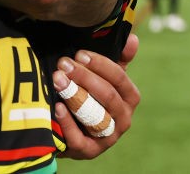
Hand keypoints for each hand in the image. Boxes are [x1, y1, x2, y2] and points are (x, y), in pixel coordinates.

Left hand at [54, 33, 140, 159]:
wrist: (69, 127)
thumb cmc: (90, 94)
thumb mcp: (103, 75)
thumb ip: (118, 58)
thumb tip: (132, 37)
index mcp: (129, 98)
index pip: (120, 78)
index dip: (100, 64)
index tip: (80, 53)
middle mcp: (123, 119)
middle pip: (107, 95)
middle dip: (84, 77)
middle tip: (63, 64)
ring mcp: (108, 137)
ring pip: (96, 116)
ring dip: (75, 96)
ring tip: (57, 80)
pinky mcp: (90, 151)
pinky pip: (80, 139)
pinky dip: (68, 123)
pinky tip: (57, 107)